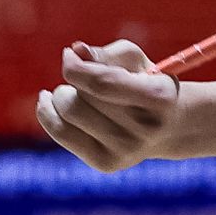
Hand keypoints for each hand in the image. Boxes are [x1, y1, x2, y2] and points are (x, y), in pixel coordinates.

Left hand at [36, 40, 181, 171]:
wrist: (168, 126)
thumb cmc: (144, 82)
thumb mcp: (134, 60)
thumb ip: (106, 53)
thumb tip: (76, 51)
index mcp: (158, 97)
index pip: (100, 82)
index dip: (74, 66)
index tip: (68, 55)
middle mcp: (145, 129)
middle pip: (80, 98)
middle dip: (74, 81)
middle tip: (86, 81)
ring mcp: (127, 151)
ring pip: (68, 113)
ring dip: (61, 95)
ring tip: (75, 93)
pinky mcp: (107, 163)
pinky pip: (61, 133)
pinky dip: (48, 113)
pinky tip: (50, 102)